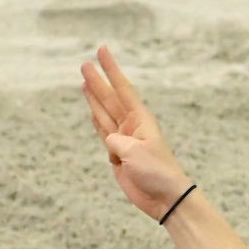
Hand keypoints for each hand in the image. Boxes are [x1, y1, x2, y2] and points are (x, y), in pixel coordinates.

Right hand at [81, 45, 190, 221]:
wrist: (164, 198)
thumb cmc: (155, 172)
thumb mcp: (134, 152)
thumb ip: (116, 141)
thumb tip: (109, 141)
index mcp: (140, 119)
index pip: (122, 89)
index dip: (111, 70)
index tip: (102, 50)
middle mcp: (131, 126)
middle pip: (110, 99)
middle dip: (97, 82)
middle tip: (84, 64)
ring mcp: (124, 140)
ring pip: (105, 114)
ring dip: (94, 99)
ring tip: (85, 81)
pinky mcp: (119, 156)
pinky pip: (105, 134)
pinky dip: (97, 122)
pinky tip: (92, 110)